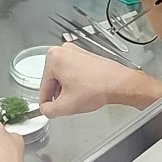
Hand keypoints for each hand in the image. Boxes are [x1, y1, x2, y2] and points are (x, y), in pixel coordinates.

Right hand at [38, 43, 161, 116]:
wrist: (118, 83)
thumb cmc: (97, 88)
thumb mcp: (66, 106)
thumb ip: (49, 110)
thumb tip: (46, 109)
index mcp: (53, 58)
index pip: (43, 87)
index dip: (46, 102)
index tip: (49, 109)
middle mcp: (63, 50)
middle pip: (52, 80)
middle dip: (59, 94)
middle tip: (68, 104)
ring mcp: (75, 51)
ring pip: (63, 76)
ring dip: (67, 89)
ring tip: (78, 97)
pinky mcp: (84, 55)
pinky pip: (72, 72)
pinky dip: (76, 83)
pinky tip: (84, 90)